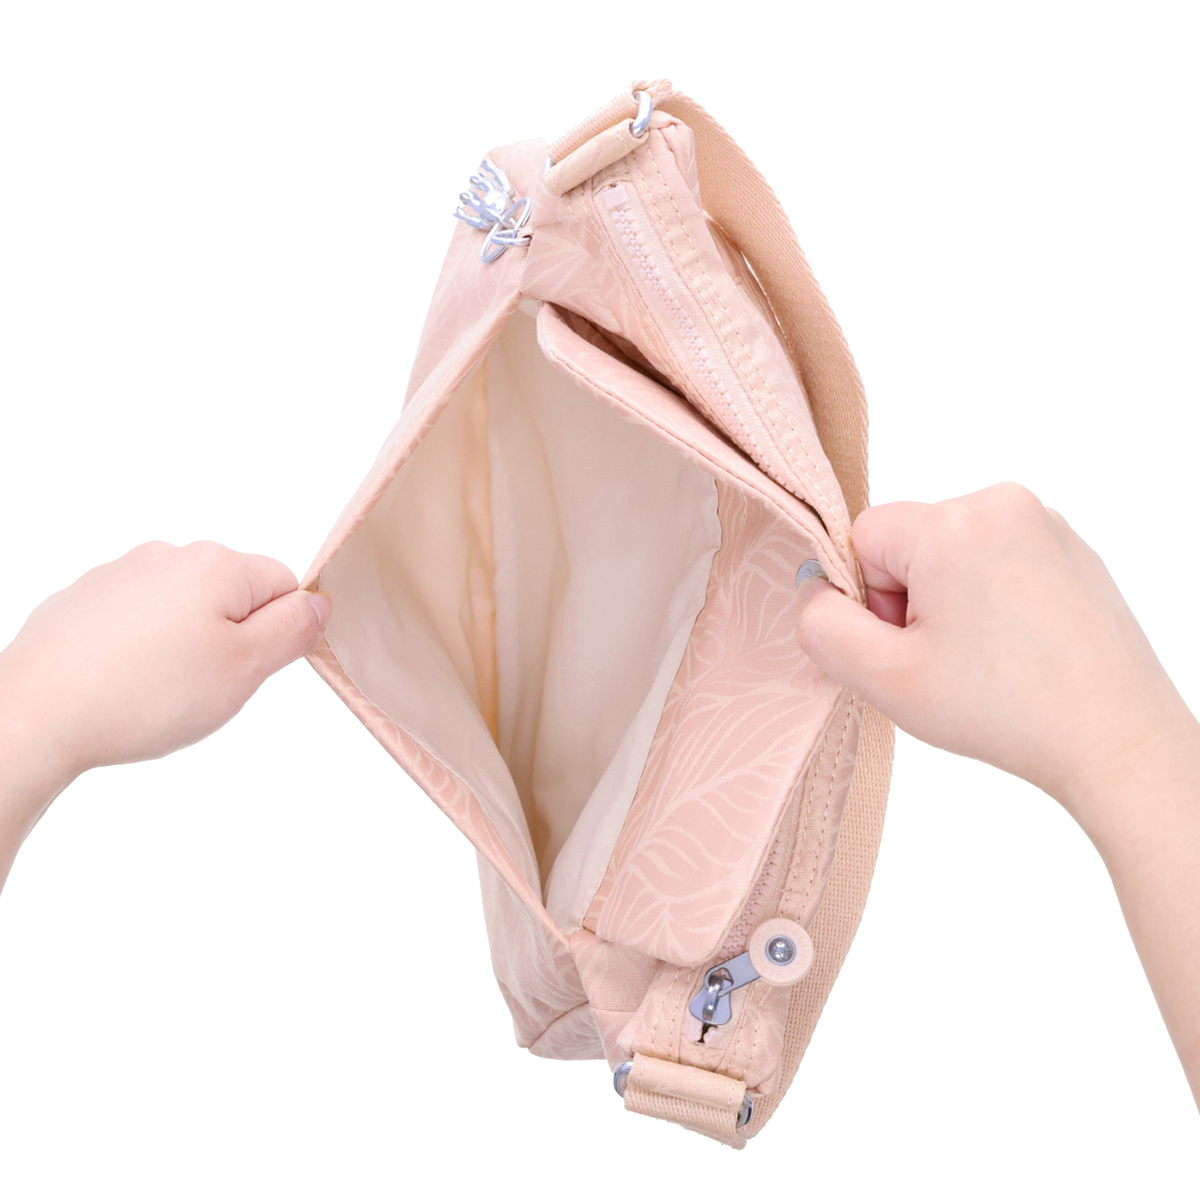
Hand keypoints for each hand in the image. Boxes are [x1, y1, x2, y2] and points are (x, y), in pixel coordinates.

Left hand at [0, 541, 330, 804]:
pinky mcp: (82, 602)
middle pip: (232, 595)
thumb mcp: (245, 670)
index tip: (252, 670)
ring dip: (185, 646)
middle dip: (231, 640)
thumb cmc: (144, 694)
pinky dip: (140, 651)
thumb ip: (294, 630)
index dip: (280, 633)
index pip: (285, 585)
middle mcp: (168, 556)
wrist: (35, 714)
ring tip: (160, 693)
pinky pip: (136, 622)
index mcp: (217, 565)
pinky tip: (123, 686)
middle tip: (207, 688)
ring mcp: (119, 575)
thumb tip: (319, 604)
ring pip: (183, 610)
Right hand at [795, 483, 1195, 819]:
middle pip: (908, 542)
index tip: (908, 646)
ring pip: (951, 551)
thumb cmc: (1007, 710)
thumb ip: (823, 627)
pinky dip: (990, 597)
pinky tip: (1014, 648)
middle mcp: (1002, 503)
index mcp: (952, 524)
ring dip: (949, 599)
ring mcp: (1045, 523)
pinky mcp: (1072, 548)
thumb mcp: (885, 679)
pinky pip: (996, 558)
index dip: (869, 600)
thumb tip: (813, 589)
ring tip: (985, 657)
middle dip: (910, 598)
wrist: (1117, 738)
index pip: (862, 538)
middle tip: (945, 660)